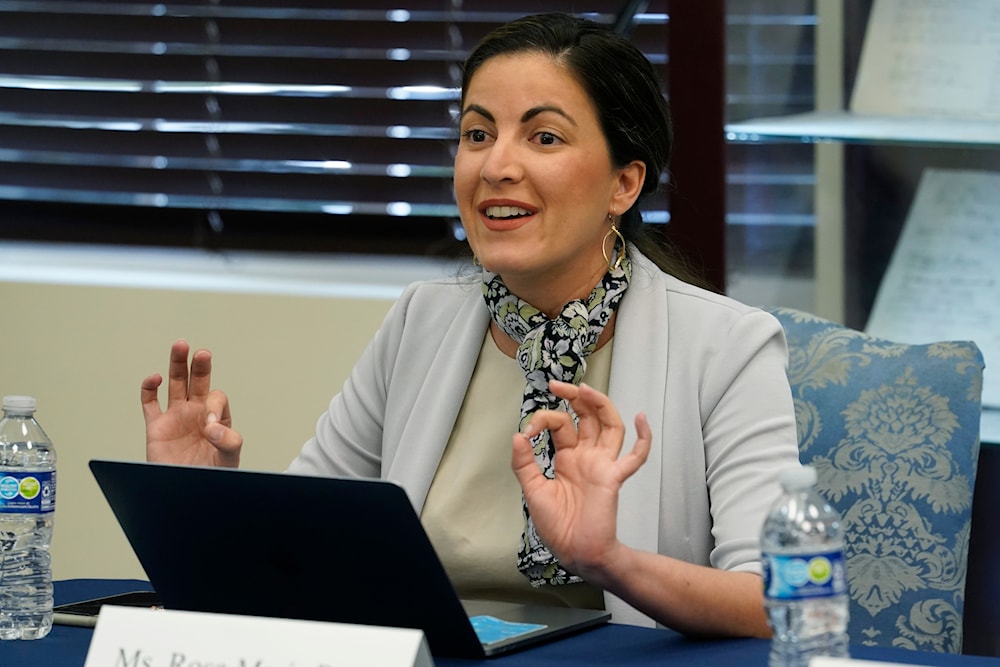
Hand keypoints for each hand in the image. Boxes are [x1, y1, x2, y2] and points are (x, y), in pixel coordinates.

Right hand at [141, 339, 242, 466]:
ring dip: (177, 365)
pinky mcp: (156, 426)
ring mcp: (175, 417)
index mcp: (216, 418)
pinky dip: (149, 388)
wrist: (185, 493)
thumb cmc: (211, 476)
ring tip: (180, 345)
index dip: (212, 406)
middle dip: (199, 366)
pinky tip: (154, 378)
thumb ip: (228, 441)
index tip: (208, 427)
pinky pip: (150, 402)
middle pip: (197, 381)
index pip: (215, 398)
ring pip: (175, 383)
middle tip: (201, 352)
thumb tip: (211, 426)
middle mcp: (196, 413)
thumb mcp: (229, 459)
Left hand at [511, 380, 650, 585]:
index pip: (560, 425)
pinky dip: (643, 438)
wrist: (575, 552)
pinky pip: (635, 457)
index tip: (528, 430)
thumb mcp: (533, 491)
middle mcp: (586, 457)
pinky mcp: (613, 478)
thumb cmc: (557, 526)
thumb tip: (517, 435)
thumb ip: (524, 463)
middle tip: (558, 385)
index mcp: (567, 458)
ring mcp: (602, 465)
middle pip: (587, 417)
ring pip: (609, 426)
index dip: (543, 420)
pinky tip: (642, 419)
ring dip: (600, 406)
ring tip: (585, 389)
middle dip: (575, 398)